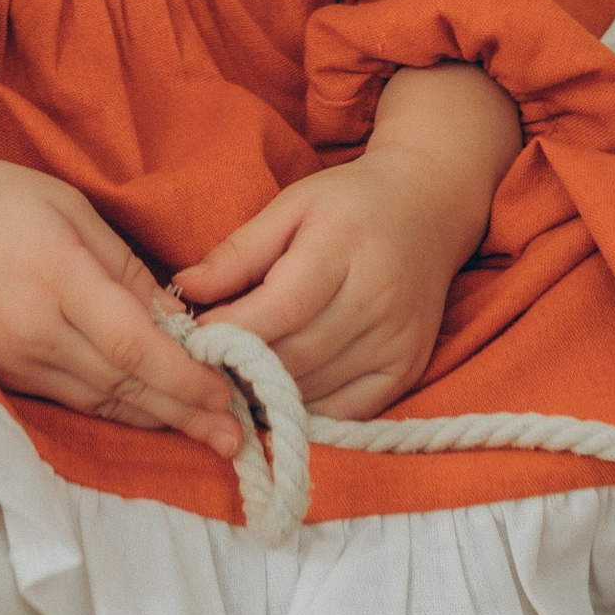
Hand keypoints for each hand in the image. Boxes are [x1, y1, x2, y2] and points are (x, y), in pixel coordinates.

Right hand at [0, 66, 238, 455]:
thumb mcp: (69, 207)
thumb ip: (123, 266)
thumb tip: (174, 319)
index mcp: (57, 279)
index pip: (134, 346)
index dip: (186, 379)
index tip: (230, 396)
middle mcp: (36, 332)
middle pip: (125, 386)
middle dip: (185, 414)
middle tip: (238, 437)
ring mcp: (16, 360)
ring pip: (102, 402)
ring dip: (157, 420)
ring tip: (208, 435)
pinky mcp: (5, 373)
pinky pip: (75, 399)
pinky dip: (118, 407)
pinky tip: (151, 412)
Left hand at [171, 63, 519, 418]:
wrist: (431, 205)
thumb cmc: (350, 203)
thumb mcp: (292, 206)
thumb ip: (238, 252)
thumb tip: (183, 291)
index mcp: (344, 248)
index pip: (281, 307)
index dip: (230, 330)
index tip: (190, 338)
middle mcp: (377, 300)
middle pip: (294, 355)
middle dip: (240, 364)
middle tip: (203, 363)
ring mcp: (397, 340)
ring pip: (314, 389)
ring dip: (268, 390)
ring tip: (235, 374)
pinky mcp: (408, 368)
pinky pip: (346, 411)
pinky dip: (307, 406)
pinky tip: (283, 388)